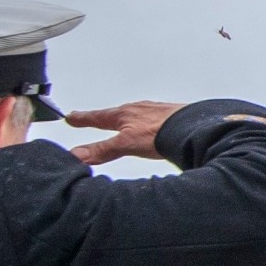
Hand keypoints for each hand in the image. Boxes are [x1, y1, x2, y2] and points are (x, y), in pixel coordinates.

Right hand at [66, 101, 186, 164]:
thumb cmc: (164, 132)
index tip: (70, 117)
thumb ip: (103, 150)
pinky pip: (152, 120)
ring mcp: (156, 113)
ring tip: (120, 123)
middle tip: (89, 117)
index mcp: (124, 114)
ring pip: (135, 115)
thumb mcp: (126, 144)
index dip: (83, 118)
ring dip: (124, 119)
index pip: (97, 117)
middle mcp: (139, 110)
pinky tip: (152, 129)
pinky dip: (145, 123)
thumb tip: (78, 155)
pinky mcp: (172, 118)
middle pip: (115, 114)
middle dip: (102, 117)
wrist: (195, 128)